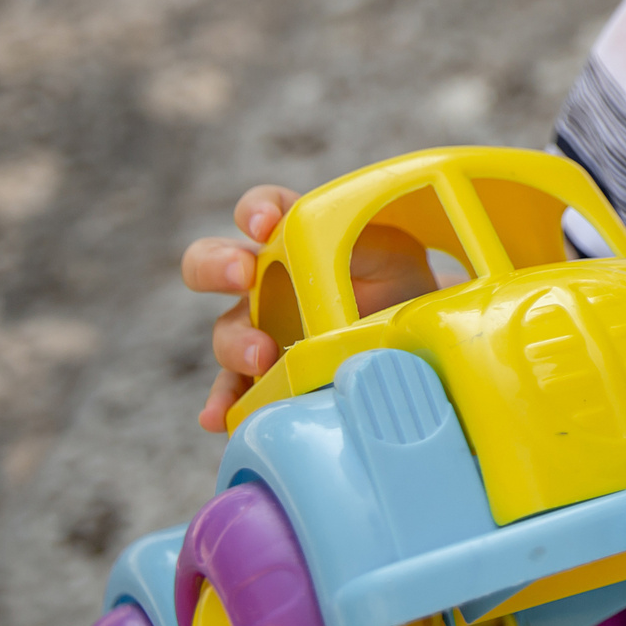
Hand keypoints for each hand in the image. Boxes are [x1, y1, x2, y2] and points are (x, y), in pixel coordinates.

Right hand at [182, 184, 435, 432]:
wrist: (412, 335)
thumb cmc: (399, 281)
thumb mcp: (393, 254)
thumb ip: (362, 249)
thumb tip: (344, 267)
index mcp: (294, 235)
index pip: (263, 209)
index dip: (255, 209)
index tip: (263, 225)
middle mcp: (265, 278)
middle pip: (213, 264)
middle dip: (215, 266)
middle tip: (240, 276)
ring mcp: (259, 326)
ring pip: (227, 330)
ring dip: (235, 343)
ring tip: (259, 357)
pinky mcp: (263, 372)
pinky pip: (235, 388)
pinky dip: (225, 402)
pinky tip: (221, 416)